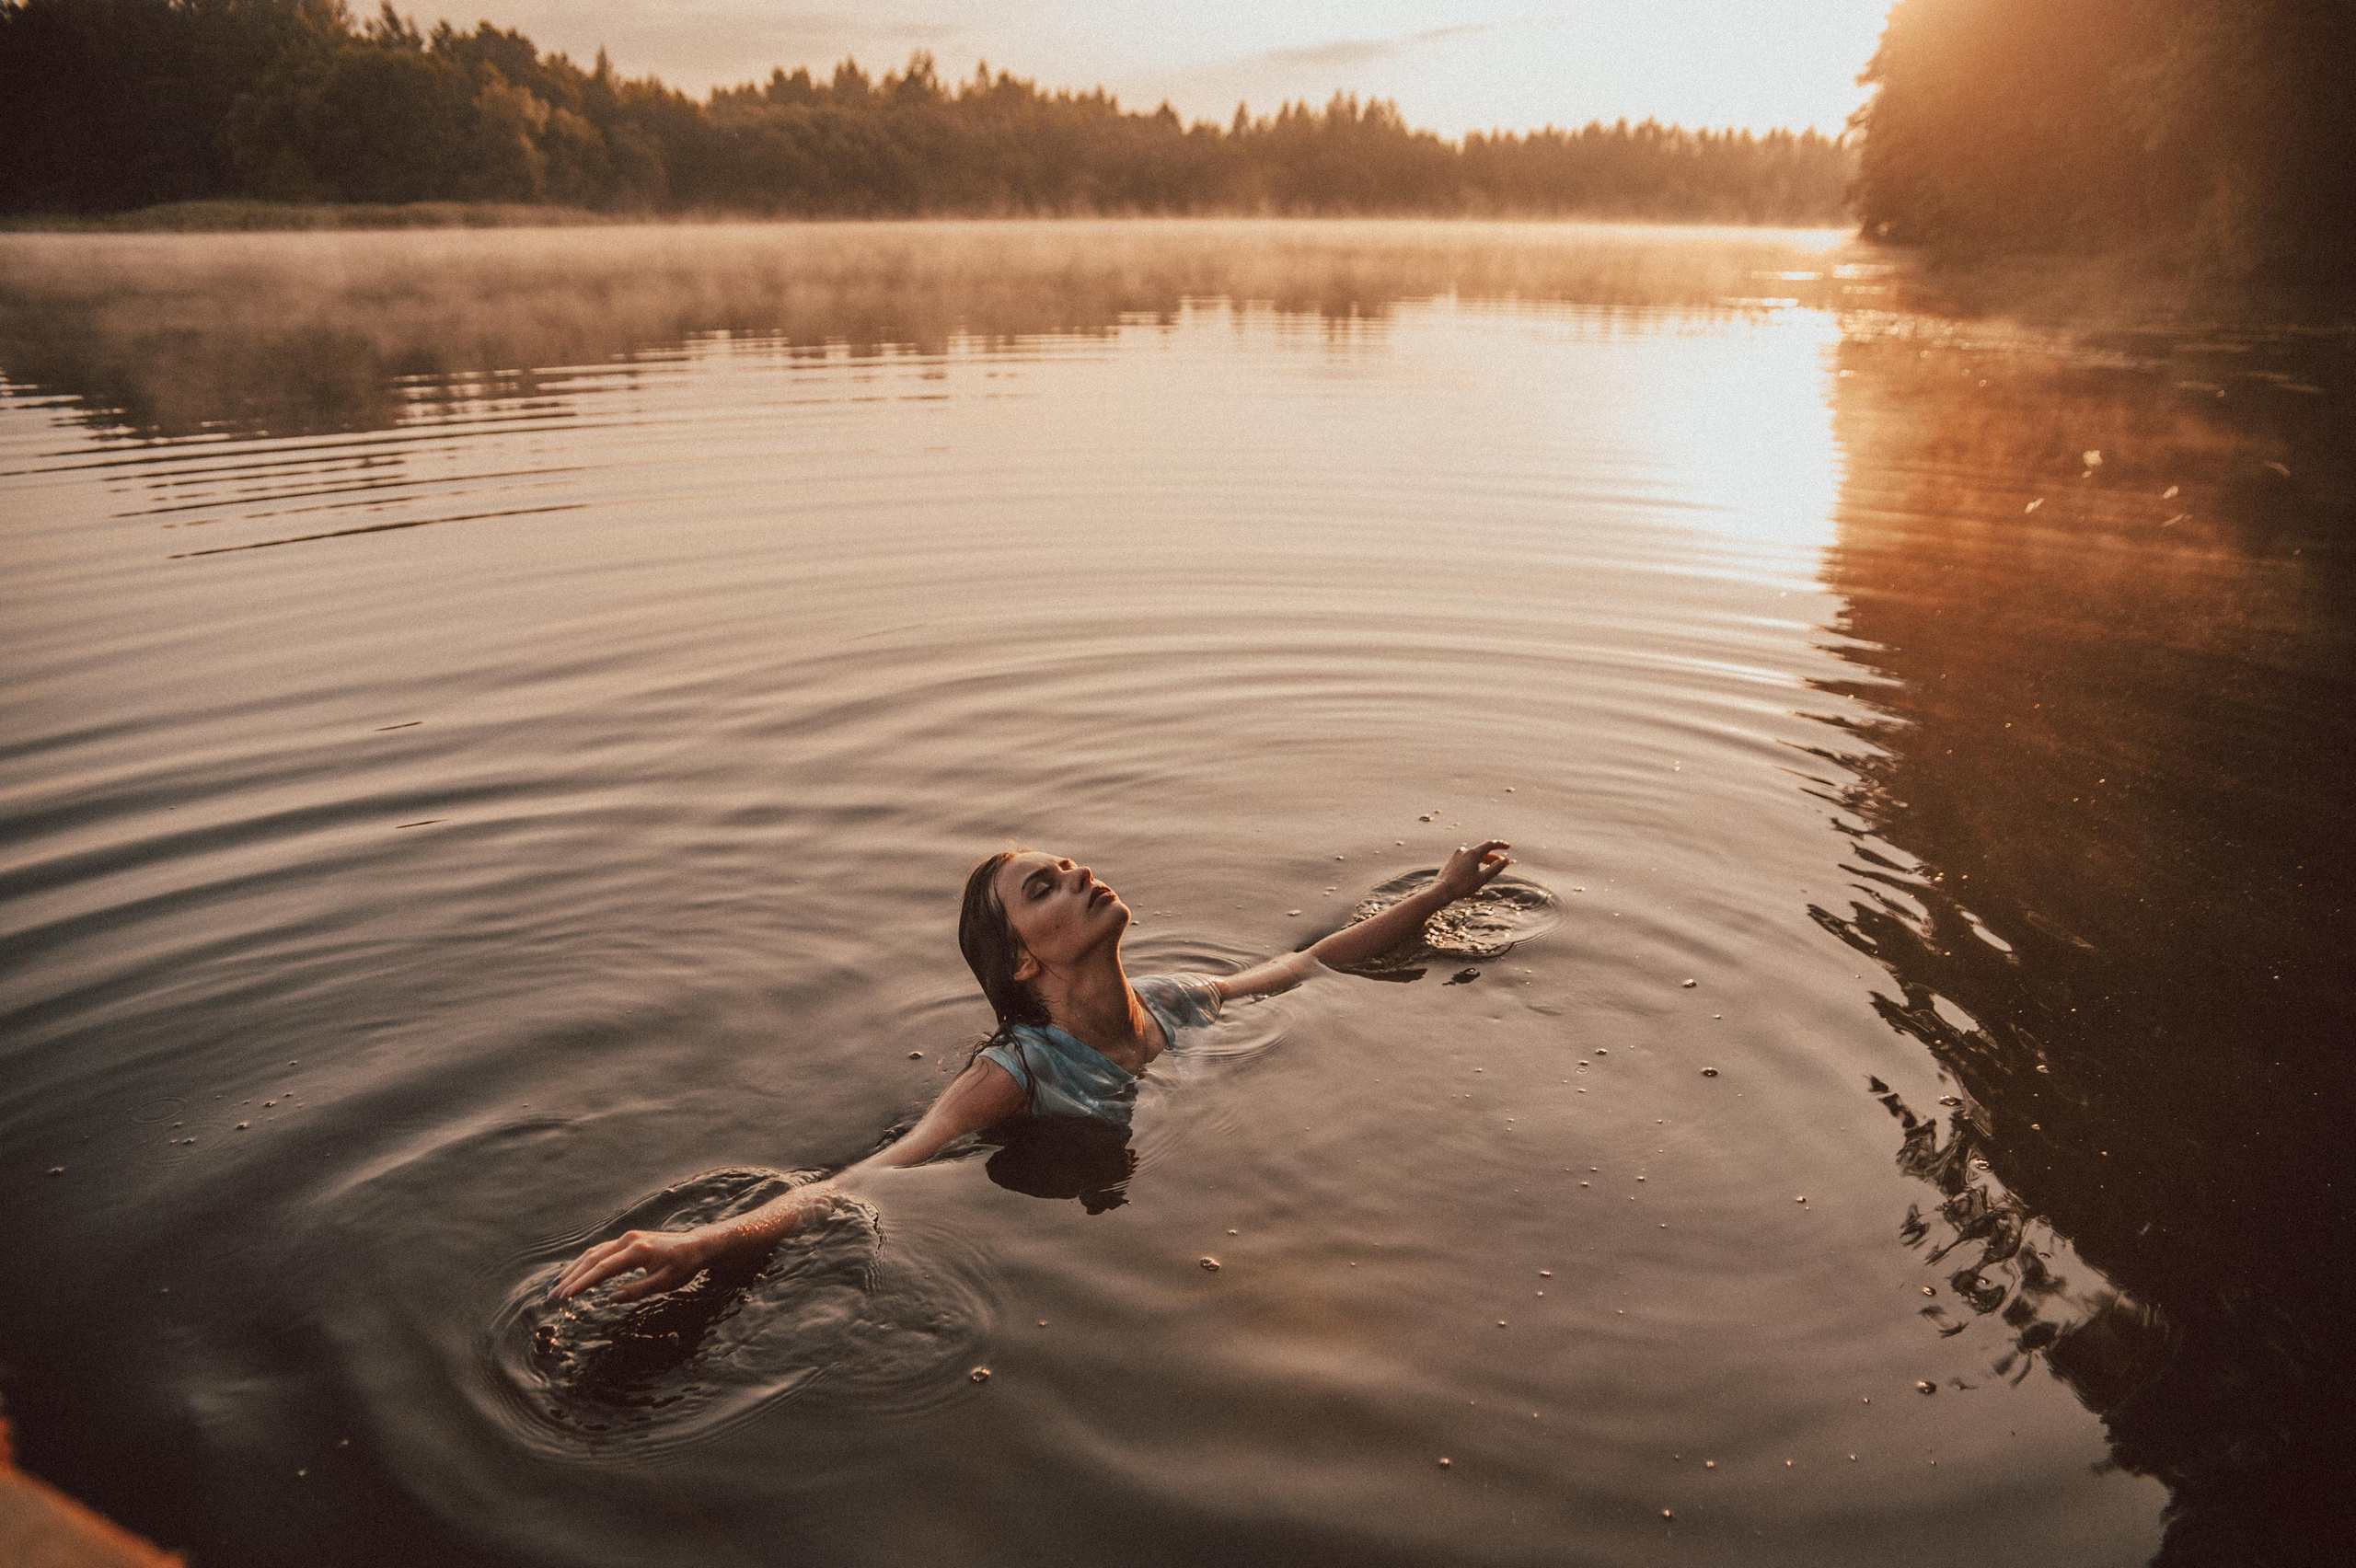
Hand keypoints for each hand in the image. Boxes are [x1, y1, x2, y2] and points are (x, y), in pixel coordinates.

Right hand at [550, 1224, 716, 1302]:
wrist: (696, 1245)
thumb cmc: (683, 1266)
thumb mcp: (666, 1283)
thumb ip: (638, 1290)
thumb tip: (611, 1298)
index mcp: (638, 1251)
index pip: (603, 1268)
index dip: (582, 1283)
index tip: (565, 1296)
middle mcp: (628, 1240)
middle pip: (592, 1259)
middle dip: (571, 1278)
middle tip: (552, 1295)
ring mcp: (626, 1238)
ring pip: (593, 1253)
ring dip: (574, 1269)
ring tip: (557, 1286)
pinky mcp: (627, 1240)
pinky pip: (601, 1250)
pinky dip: (585, 1262)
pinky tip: (575, 1274)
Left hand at [1433, 839, 1511, 901]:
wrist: (1442, 891)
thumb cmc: (1463, 885)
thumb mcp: (1482, 878)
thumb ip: (1495, 869)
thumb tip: (1506, 861)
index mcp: (1472, 853)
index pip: (1489, 845)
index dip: (1500, 845)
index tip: (1508, 846)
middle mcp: (1463, 851)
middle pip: (1481, 851)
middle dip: (1492, 856)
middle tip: (1501, 863)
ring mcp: (1456, 855)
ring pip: (1473, 855)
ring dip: (1483, 860)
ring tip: (1489, 867)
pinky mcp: (1451, 861)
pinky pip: (1466, 859)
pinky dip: (1474, 862)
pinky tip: (1475, 870)